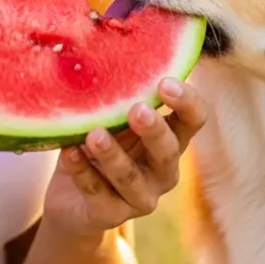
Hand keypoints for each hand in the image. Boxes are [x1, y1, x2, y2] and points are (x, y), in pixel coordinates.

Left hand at [41, 77, 206, 239]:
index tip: (164, 83)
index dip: (187, 102)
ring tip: (94, 135)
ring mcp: (140, 196)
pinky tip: (69, 152)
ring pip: (130, 178)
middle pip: (169, 150)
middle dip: (154, 130)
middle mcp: (162, 169)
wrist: (73, 199)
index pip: (194, 119)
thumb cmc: (103, 143)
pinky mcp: (111, 215)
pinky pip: (97, 194)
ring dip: (113, 155)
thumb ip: (121, 96)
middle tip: (137, 110)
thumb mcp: (114, 118)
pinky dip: (82, 172)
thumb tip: (110, 48)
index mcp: (170, 138)